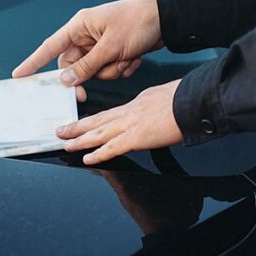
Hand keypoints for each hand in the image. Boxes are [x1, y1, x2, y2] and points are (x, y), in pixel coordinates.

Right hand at [12, 0, 162, 101]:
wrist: (166, 19)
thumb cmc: (138, 22)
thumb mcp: (111, 47)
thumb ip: (87, 66)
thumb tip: (65, 80)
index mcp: (80, 26)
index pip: (50, 47)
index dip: (33, 62)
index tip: (19, 76)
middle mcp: (86, 35)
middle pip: (73, 66)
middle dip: (86, 77)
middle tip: (85, 96)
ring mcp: (100, 44)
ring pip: (94, 71)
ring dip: (111, 71)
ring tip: (127, 58)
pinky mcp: (113, 51)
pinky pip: (109, 69)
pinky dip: (121, 68)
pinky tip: (134, 57)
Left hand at [57, 79, 182, 164]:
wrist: (194, 101)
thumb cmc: (186, 98)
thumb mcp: (164, 97)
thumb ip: (152, 106)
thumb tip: (149, 113)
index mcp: (136, 103)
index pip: (109, 113)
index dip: (93, 119)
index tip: (82, 122)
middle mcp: (129, 112)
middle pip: (97, 120)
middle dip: (77, 126)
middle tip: (61, 130)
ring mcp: (131, 124)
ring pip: (98, 133)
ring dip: (80, 139)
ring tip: (65, 143)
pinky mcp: (137, 137)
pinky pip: (112, 148)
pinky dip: (98, 154)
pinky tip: (87, 159)